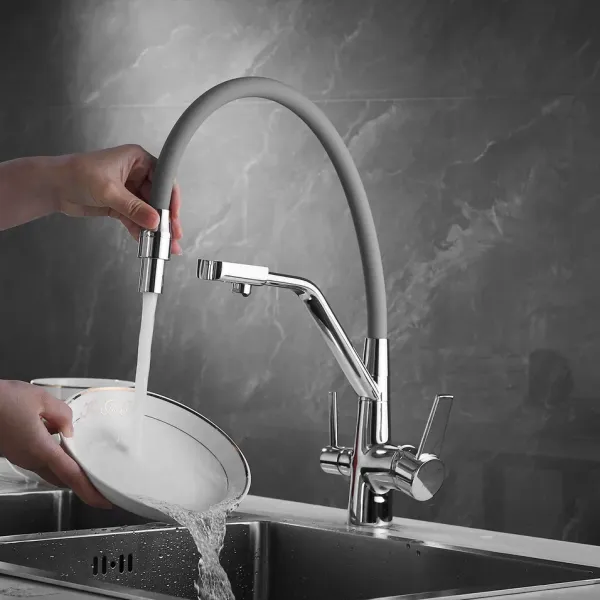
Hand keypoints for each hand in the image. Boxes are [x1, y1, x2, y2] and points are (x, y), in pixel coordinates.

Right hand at [0, 380, 110, 508]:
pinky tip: (62, 438)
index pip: (71, 475)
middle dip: (81, 482)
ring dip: (68, 467)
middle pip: (61, 476)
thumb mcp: (40, 399)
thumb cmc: (3, 401)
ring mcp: (21, 456)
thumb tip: (69, 429)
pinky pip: (40, 457)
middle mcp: (30, 458)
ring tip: (88, 461)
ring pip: (50, 467)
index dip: (89, 490)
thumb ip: (62, 414)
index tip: (104, 501)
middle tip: (101, 483)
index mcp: (41, 449)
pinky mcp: (15, 450)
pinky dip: (56, 455)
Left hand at [60, 145, 182, 253]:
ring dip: (155, 228)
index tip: (173, 215)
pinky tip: (146, 241)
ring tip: (163, 244)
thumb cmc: (76, 174)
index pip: (163, 179)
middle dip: (165, 218)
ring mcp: (129, 190)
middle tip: (173, 235)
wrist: (52, 186)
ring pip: (148, 211)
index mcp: (137, 160)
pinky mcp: (121, 205)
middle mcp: (136, 174)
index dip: (171, 198)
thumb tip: (154, 222)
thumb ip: (133, 208)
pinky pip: (136, 219)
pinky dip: (141, 230)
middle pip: (158, 198)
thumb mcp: (109, 190)